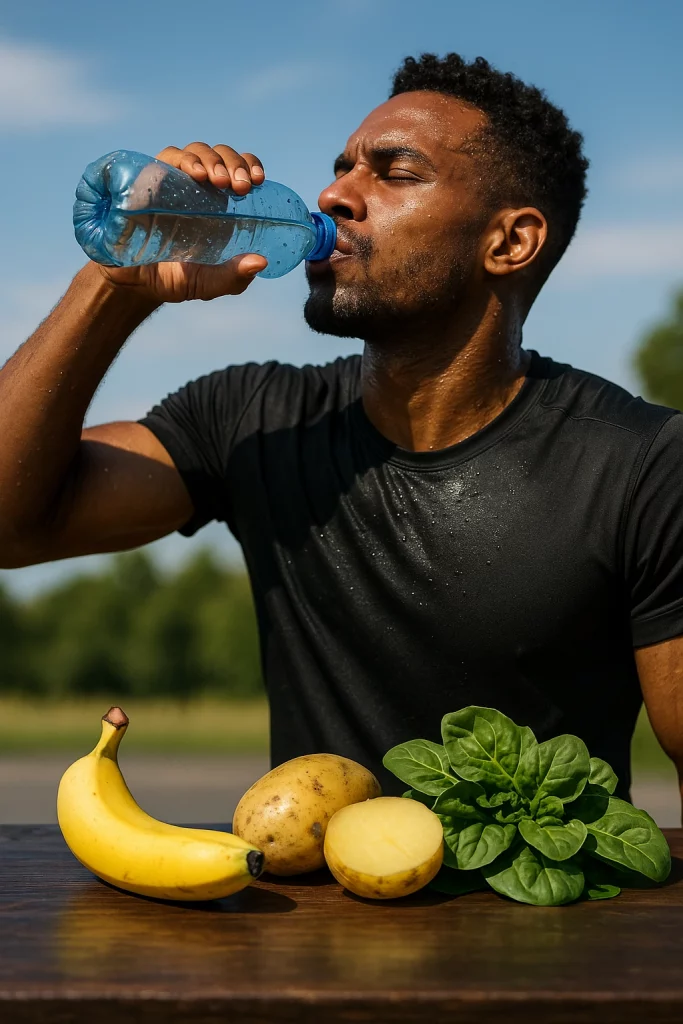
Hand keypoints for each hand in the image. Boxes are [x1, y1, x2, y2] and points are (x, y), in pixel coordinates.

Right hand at [95, 143, 268, 302]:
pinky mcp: (150, 180)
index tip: (257, 181)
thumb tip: (261, 262)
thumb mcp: (209, 283)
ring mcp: (174, 180)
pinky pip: (167, 158)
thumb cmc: (177, 279)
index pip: (239, 170)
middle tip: (240, 186)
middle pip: (221, 156)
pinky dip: (184, 160)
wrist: (135, 282)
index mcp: (220, 203)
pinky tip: (195, 174)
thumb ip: (234, 277)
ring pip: (196, 151)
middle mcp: (199, 186)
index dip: (250, 166)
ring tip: (218, 181)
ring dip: (211, 159)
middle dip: (234, 163)